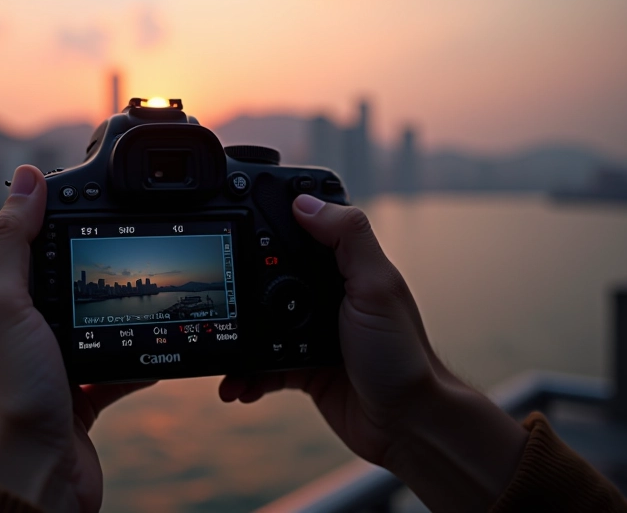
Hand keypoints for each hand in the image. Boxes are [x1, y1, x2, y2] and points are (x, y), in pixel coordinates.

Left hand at [0, 165, 152, 512]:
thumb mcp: (4, 306)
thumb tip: (26, 180)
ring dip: (118, 312)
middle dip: (94, 268)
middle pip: (63, 286)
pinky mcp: (80, 402)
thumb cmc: (9, 398)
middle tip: (132, 245)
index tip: (91, 199)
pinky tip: (159, 346)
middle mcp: (19, 338)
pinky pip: (114, 367)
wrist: (30, 482)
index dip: (52, 223)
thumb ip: (12, 243)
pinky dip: (137, 357)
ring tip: (150, 292)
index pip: (24, 250)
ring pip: (92, 326)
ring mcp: (51, 371)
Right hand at [219, 195, 526, 511]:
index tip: (237, 215)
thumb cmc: (401, 355)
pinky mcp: (301, 366)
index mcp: (345, 267)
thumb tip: (304, 202)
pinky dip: (246, 375)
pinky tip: (237, 385)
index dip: (270, 220)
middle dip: (240, 286)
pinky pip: (261, 365)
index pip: (303, 231)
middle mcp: (326, 295)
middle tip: (222, 294)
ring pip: (259, 324)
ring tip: (221, 348)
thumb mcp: (376, 287)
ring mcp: (311, 331)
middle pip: (268, 276)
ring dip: (237, 338)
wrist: (405, 424)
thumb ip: (347, 238)